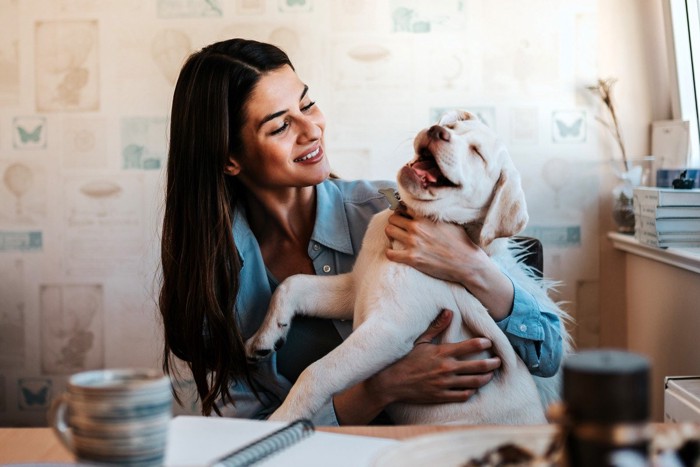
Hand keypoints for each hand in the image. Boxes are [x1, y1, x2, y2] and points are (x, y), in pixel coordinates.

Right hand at [367, 309, 500, 404]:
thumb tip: (449, 312)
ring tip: (490, 374)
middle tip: (498, 361)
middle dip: (492, 363)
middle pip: (478, 366)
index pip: (470, 346)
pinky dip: (471, 391)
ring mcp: (445, 384)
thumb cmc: (406, 359)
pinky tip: (474, 387)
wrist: (392, 382)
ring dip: (485, 378)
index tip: (489, 342)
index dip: (483, 343)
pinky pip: (463, 395)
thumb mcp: (420, 340)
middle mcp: (446, 368)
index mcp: (442, 352)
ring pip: (474, 382)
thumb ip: (436, 326)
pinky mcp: (442, 396)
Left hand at [384, 212, 514, 320]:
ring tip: (396, 238)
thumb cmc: (461, 242)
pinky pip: (390, 253)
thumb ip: (434, 215)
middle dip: (395, 221)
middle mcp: (417, 227)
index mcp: (426, 216)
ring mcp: (413, 242)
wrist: (467, 263)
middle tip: (399, 227)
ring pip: (389, 231)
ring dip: (391, 234)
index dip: (402, 210)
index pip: (404, 206)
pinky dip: (391, 253)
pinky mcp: (412, 258)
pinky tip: (396, 253)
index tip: (403, 214)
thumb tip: (428, 208)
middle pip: (393, 217)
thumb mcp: (449, 221)